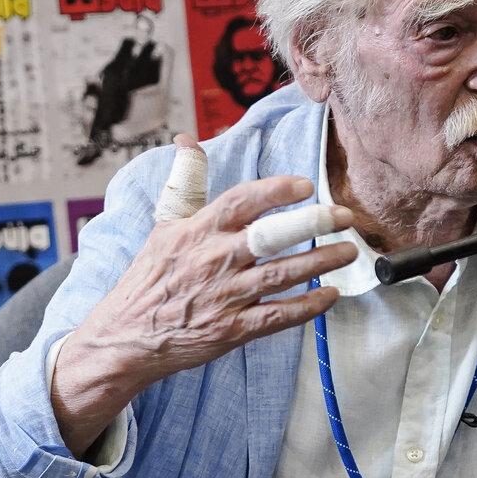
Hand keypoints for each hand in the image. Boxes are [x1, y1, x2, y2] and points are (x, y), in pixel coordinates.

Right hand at [52, 135, 355, 456]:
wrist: (128, 336)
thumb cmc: (149, 279)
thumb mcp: (163, 225)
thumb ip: (185, 182)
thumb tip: (188, 141)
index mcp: (197, 231)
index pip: (241, 201)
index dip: (275, 191)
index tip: (305, 185)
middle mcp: (213, 261)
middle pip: (270, 236)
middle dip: (312, 223)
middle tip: (343, 216)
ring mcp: (224, 296)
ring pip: (281, 274)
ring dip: (320, 262)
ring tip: (348, 251)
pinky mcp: (231, 330)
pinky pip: (277, 316)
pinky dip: (306, 307)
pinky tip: (330, 295)